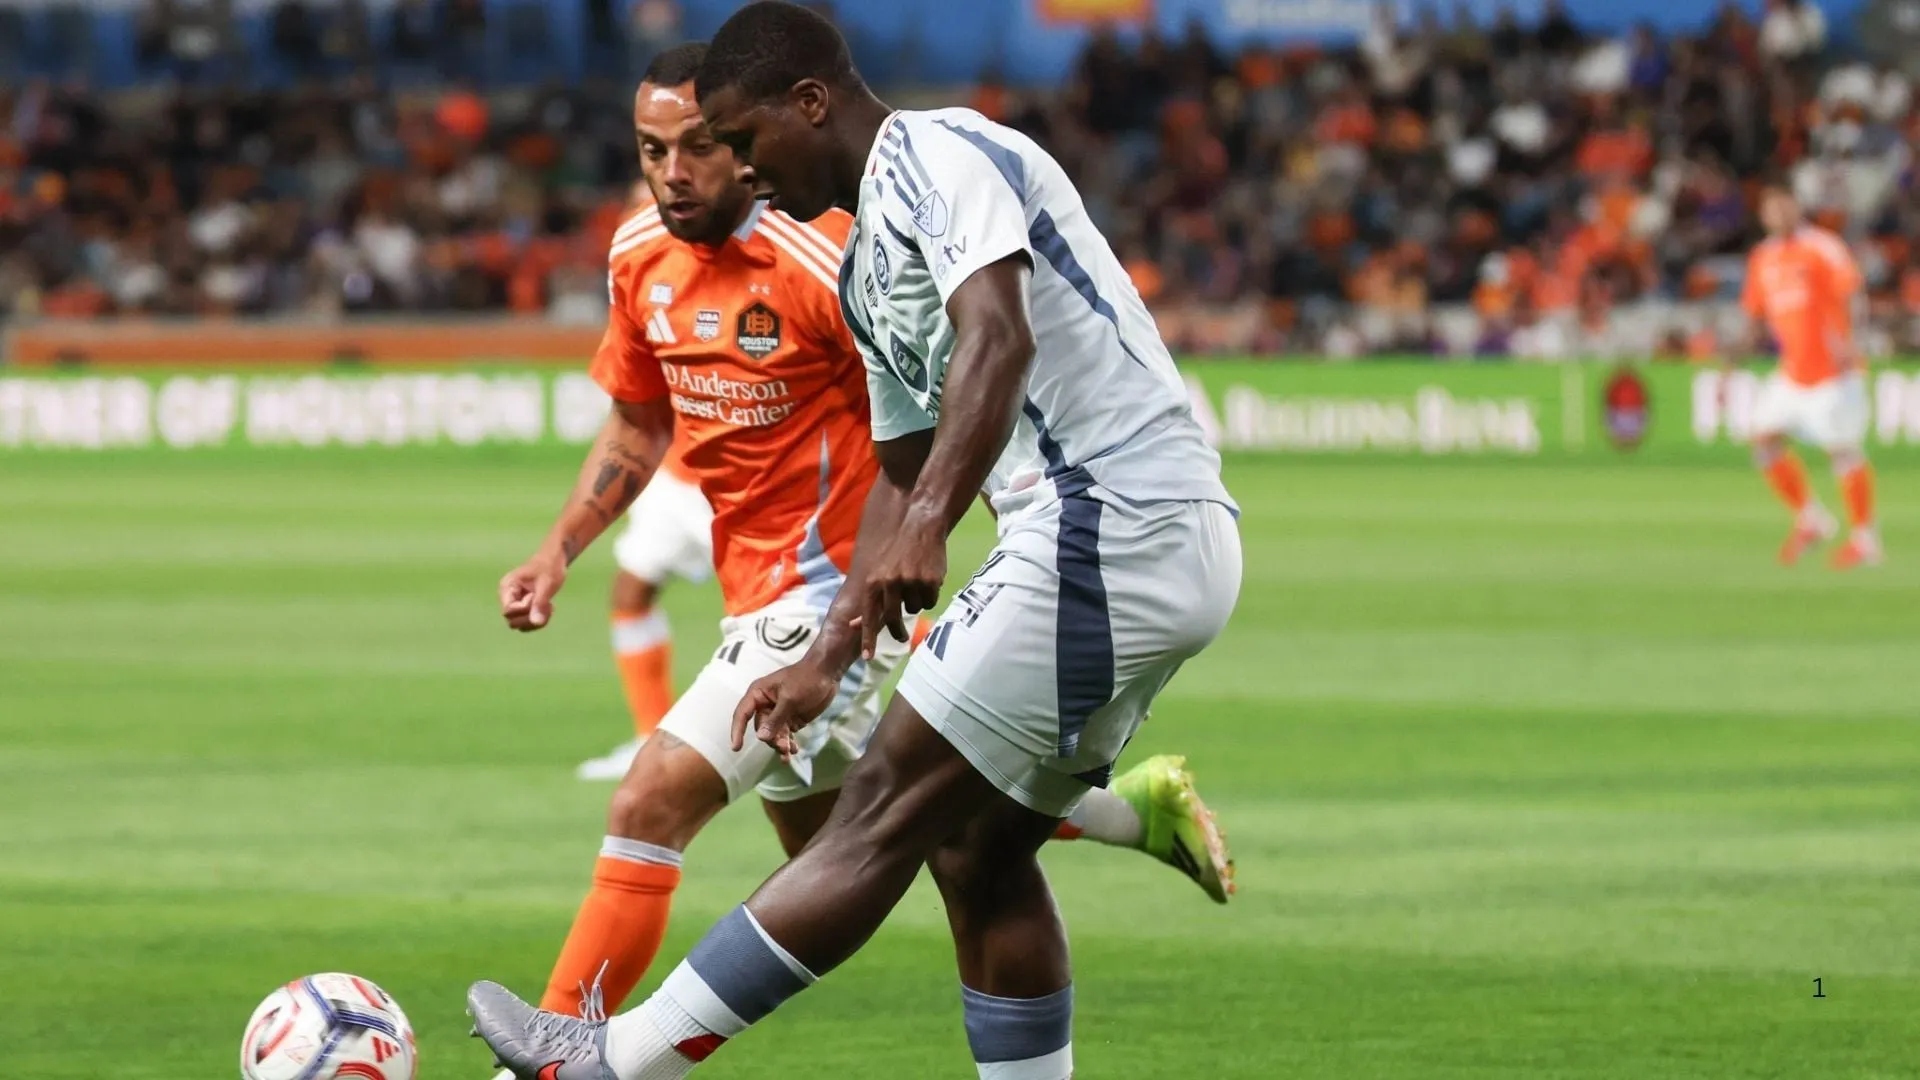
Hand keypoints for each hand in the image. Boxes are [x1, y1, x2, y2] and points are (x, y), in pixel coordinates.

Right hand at [499, 550, 566, 630]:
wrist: (555, 561)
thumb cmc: (549, 568)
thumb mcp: (547, 584)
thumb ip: (540, 603)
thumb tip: (536, 623)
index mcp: (507, 587)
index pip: (509, 611)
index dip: (525, 609)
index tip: (536, 596)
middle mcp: (507, 597)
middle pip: (512, 621)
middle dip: (531, 617)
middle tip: (547, 605)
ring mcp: (514, 604)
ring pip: (520, 625)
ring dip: (537, 620)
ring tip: (549, 606)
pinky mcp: (523, 609)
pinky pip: (527, 624)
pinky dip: (539, 620)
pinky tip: (549, 608)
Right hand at [732, 659, 840, 757]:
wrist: (827, 674)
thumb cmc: (806, 678)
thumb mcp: (790, 698)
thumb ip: (775, 719)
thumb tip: (761, 737)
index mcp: (759, 694)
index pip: (742, 714)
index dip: (737, 731)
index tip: (736, 748)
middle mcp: (765, 705)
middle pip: (761, 729)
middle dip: (771, 740)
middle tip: (784, 747)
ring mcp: (778, 713)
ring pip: (773, 735)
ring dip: (780, 744)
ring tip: (790, 752)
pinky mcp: (791, 720)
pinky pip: (785, 736)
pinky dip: (789, 744)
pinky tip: (795, 750)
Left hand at [860, 515, 946, 659]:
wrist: (921, 523)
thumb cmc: (897, 548)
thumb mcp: (877, 570)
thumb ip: (870, 597)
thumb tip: (855, 625)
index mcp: (874, 581)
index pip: (869, 616)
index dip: (868, 638)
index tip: (866, 657)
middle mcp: (891, 583)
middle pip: (893, 618)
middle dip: (896, 631)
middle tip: (900, 637)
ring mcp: (912, 583)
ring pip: (914, 609)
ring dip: (915, 601)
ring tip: (915, 580)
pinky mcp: (930, 581)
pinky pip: (930, 601)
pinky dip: (930, 594)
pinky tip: (927, 577)